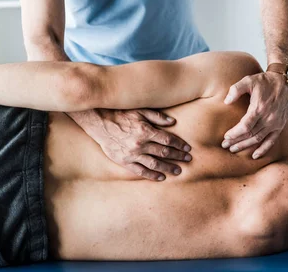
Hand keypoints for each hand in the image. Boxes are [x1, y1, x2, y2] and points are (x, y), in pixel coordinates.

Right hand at [69, 109, 191, 180]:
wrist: (99, 122)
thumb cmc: (120, 114)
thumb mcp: (140, 111)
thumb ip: (157, 117)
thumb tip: (173, 122)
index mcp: (146, 131)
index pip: (168, 140)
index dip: (179, 145)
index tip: (187, 148)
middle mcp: (140, 144)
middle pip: (164, 153)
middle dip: (178, 156)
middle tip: (188, 159)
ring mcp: (132, 154)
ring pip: (155, 164)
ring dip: (168, 168)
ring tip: (178, 171)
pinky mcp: (124, 161)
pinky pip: (140, 171)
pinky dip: (151, 175)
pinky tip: (161, 177)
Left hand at [222, 72, 287, 158]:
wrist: (284, 80)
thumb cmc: (264, 81)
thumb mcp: (248, 80)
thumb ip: (236, 90)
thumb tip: (226, 101)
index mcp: (259, 108)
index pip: (245, 127)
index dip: (234, 134)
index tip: (225, 136)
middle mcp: (268, 118)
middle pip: (250, 135)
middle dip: (236, 142)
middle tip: (225, 146)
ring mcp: (275, 123)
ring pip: (259, 139)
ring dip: (246, 146)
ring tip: (234, 149)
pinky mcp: (280, 125)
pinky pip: (272, 140)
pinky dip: (263, 149)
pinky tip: (255, 156)